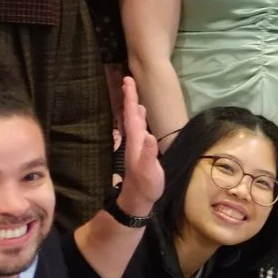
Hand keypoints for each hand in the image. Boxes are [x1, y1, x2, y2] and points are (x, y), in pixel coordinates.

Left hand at [113, 76, 161, 221]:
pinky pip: (138, 127)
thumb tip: (149, 135)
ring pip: (133, 120)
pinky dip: (138, 117)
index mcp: (136, 140)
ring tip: (133, 92)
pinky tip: (141, 114)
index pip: (132, 114)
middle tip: (127, 79)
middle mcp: (134, 139)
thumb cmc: (146, 185)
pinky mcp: (140, 149)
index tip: (127, 80)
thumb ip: (149, 154)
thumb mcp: (149, 170)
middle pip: (131, 114)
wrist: (139, 198)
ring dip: (133, 105)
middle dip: (130, 96)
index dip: (131, 98)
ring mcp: (136, 144)